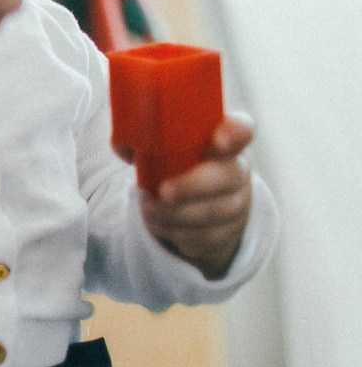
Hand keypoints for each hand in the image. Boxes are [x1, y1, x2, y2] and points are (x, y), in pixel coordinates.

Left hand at [129, 115, 254, 279]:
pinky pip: (207, 236)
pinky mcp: (229, 231)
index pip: (242, 130)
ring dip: (177, 214)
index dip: (234, 134)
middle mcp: (237, 170)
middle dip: (193, 185)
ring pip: (216, 211)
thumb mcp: (165, 149)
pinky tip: (157, 224)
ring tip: (148, 210)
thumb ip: (143, 140)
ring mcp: (237, 202)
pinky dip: (177, 232)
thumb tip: (124, 148)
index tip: (216, 141)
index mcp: (223, 141)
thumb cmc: (178, 165)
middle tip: (163, 191)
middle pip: (229, 176)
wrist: (197, 203)